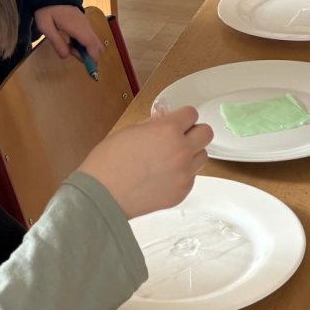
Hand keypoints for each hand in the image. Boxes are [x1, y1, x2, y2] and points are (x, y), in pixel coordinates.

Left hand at [34, 5, 101, 64]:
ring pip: (94, 43)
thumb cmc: (46, 9)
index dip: (93, 60)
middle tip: (73, 54)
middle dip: (89, 56)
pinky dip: (84, 44)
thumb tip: (66, 56)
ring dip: (86, 50)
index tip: (90, 70)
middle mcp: (86, 26)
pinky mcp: (84, 23)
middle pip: (97, 46)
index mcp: (78, 28)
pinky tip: (71, 42)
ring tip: (69, 47)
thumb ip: (57, 42)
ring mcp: (86, 24)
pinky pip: (89, 37)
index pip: (92, 47)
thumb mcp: (46, 26)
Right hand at [79, 105, 211, 218]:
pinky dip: (182, 174)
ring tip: (171, 159)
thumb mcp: (130, 131)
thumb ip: (153, 125)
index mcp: (167, 130)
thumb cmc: (108, 162)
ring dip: (191, 154)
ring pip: (202, 156)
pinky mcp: (182, 192)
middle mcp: (181, 150)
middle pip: (206, 133)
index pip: (191, 113)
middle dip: (193, 133)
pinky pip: (191, 177)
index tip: (176, 122)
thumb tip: (164, 120)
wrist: (102, 195)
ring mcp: (184, 173)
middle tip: (179, 138)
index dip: (182, 117)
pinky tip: (163, 176)